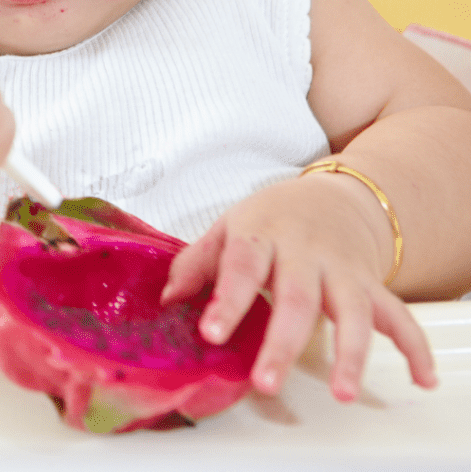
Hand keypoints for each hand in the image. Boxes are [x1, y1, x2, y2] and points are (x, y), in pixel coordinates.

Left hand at [159, 175, 436, 401]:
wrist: (330, 196)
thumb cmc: (270, 219)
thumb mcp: (227, 228)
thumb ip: (197, 263)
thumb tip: (167, 298)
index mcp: (261, 234)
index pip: (241, 265)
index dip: (226, 299)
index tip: (210, 332)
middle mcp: (304, 252)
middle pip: (296, 297)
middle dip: (282, 342)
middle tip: (266, 381)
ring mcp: (341, 269)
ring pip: (351, 310)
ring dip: (351, 353)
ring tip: (343, 392)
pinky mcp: (370, 284)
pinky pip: (398, 315)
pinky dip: (414, 346)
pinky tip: (420, 377)